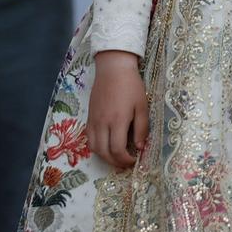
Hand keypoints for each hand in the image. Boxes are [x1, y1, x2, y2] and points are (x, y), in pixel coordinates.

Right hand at [87, 52, 148, 170]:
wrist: (113, 68)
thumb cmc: (131, 86)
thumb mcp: (142, 106)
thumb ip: (141, 128)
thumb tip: (140, 147)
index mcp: (117, 121)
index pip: (117, 150)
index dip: (126, 160)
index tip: (134, 160)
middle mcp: (102, 123)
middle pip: (104, 152)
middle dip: (115, 162)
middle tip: (125, 163)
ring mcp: (93, 120)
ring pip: (93, 147)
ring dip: (104, 156)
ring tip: (116, 157)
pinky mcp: (89, 116)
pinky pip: (89, 137)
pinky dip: (97, 146)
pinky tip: (106, 144)